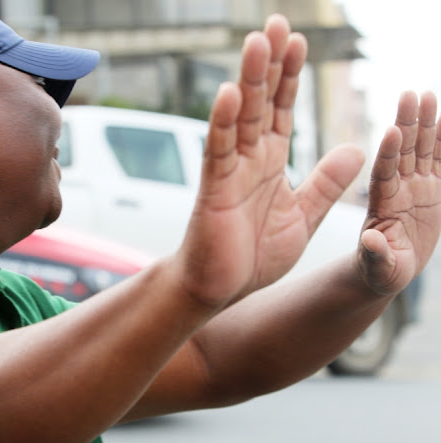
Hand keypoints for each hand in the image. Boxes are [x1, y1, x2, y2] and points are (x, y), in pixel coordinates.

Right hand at [177, 14, 364, 306]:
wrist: (220, 289)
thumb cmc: (254, 255)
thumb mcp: (305, 216)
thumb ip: (327, 183)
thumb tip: (355, 149)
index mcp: (271, 164)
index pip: (284, 111)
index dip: (291, 77)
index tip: (300, 42)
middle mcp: (250, 160)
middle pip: (263, 103)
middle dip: (271, 63)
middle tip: (276, 23)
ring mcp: (230, 172)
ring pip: (241, 118)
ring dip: (251, 80)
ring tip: (258, 41)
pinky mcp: (213, 191)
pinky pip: (218, 152)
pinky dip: (223, 123)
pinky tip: (230, 94)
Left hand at [358, 91, 440, 294]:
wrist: (387, 268)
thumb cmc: (379, 270)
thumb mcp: (378, 266)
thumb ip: (376, 253)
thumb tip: (370, 240)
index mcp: (382, 204)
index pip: (384, 174)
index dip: (388, 153)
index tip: (391, 131)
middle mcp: (398, 189)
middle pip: (402, 151)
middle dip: (408, 123)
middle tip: (411, 94)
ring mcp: (416, 187)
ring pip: (421, 150)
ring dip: (426, 123)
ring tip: (428, 94)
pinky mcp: (433, 190)